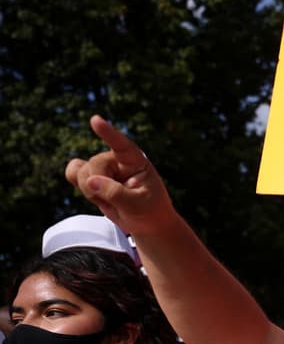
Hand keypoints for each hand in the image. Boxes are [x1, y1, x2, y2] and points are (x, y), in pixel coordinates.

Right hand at [65, 116, 176, 235]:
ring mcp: (103, 168)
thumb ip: (114, 192)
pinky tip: (91, 193)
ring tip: (109, 200)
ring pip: (81, 171)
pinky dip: (75, 181)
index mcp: (136, 161)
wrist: (147, 223)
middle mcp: (118, 161)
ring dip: (89, 189)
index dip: (108, 133)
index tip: (95, 120)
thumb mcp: (137, 204)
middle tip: (116, 201)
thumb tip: (90, 180)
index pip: (122, 145)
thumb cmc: (150, 210)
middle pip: (95, 164)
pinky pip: (72, 172)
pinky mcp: (92, 178)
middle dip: (98, 185)